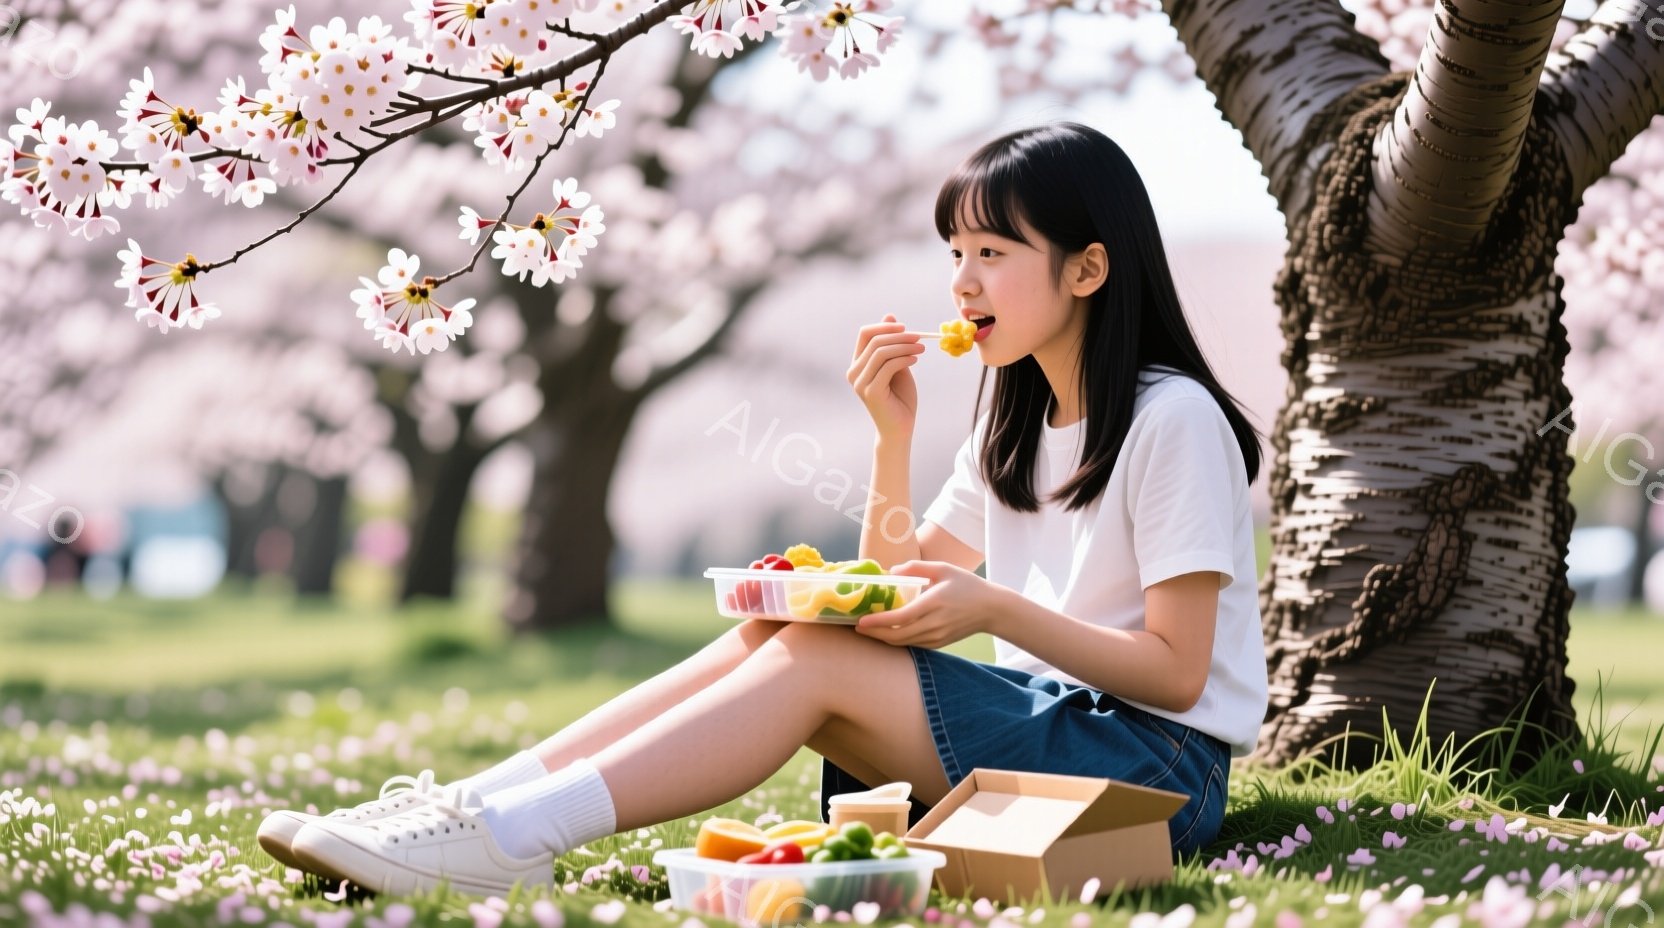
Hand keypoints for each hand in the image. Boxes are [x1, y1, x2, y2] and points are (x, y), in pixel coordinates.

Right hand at [848, 313, 924, 440]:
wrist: (900, 428)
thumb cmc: (899, 398)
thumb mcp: (897, 365)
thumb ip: (892, 344)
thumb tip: (890, 315)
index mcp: (858, 364)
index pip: (865, 334)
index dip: (885, 326)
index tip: (905, 327)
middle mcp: (854, 372)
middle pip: (873, 340)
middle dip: (899, 335)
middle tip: (919, 337)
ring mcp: (860, 382)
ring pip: (881, 352)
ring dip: (904, 346)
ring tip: (922, 348)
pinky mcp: (870, 392)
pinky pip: (888, 366)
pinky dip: (904, 358)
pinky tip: (916, 359)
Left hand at [853, 560, 997, 648]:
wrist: (992, 609)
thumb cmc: (967, 585)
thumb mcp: (943, 568)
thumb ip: (916, 567)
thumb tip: (891, 571)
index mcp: (934, 603)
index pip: (901, 618)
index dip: (878, 622)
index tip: (861, 621)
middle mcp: (934, 624)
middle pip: (897, 636)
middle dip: (874, 634)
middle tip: (857, 628)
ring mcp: (937, 637)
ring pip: (903, 643)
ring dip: (883, 639)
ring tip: (868, 631)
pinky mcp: (939, 643)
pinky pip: (913, 644)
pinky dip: (897, 641)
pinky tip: (887, 634)